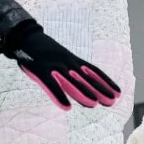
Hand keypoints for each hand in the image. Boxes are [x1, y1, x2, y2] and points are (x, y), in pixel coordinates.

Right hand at [1, 23, 119, 111]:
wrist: (25, 36)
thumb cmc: (42, 51)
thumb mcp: (60, 58)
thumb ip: (69, 72)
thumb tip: (80, 85)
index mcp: (73, 60)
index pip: (94, 71)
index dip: (106, 82)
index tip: (118, 92)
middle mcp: (67, 62)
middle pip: (86, 78)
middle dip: (100, 89)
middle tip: (112, 101)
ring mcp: (54, 66)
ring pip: (71, 81)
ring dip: (83, 93)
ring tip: (94, 104)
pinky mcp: (41, 70)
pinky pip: (51, 85)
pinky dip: (59, 96)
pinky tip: (66, 108)